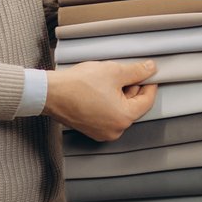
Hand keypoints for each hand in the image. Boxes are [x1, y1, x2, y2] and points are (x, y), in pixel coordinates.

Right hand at [44, 60, 158, 141]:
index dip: (149, 84)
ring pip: (120, 111)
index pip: (147, 101)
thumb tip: (150, 69)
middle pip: (133, 107)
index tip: (149, 74)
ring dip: (120, 95)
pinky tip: (101, 89)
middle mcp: (115, 130)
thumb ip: (136, 71)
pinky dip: (109, 103)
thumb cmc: (78, 84)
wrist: (51, 93)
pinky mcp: (91, 129)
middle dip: (133, 89)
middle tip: (127, 73)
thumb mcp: (113, 72)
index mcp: (123, 118)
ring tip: (110, 80)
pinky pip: (108, 115)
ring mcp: (102, 132)